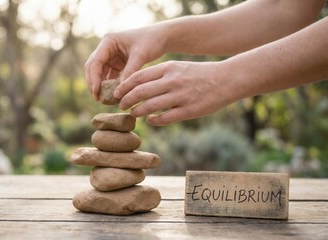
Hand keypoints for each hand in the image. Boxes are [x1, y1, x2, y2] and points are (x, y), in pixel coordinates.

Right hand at [84, 25, 166, 99]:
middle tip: (97, 98)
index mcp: (109, 41)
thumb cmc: (152, 41)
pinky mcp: (117, 64)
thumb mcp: (141, 55)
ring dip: (100, 85)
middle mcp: (106, 48)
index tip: (96, 91)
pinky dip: (109, 85)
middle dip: (93, 83)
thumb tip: (120, 90)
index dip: (94, 77)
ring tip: (103, 100)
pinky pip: (109, 76)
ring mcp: (110, 56)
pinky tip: (113, 95)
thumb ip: (130, 71)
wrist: (162, 37)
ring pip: (99, 73)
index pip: (96, 61)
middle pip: (93, 67)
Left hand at [113, 61, 234, 125]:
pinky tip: (150, 120)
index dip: (124, 87)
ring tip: (133, 113)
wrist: (226, 79)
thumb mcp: (178, 67)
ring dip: (137, 111)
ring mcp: (181, 96)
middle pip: (140, 92)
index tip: (116, 93)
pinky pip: (165, 118)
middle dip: (126, 100)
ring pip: (150, 106)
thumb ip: (159, 75)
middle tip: (121, 105)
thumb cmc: (198, 74)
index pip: (138, 77)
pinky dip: (154, 120)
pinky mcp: (189, 110)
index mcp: (168, 68)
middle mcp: (172, 81)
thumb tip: (138, 86)